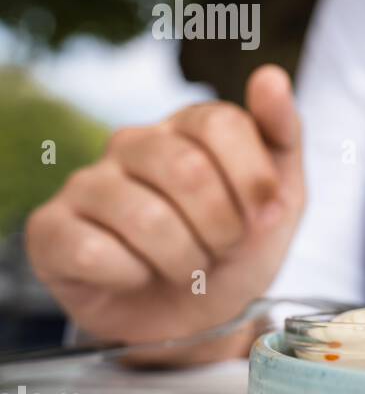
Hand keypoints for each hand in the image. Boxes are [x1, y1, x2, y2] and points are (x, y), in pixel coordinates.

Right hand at [25, 65, 305, 360]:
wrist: (198, 317)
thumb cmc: (235, 250)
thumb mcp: (282, 197)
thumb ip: (282, 134)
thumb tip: (271, 76)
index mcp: (188, 127)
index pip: (221, 123)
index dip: (253, 180)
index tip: (265, 216)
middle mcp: (132, 144)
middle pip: (187, 170)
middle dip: (223, 227)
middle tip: (223, 248)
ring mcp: (87, 184)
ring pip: (145, 218)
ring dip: (185, 260)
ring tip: (186, 267)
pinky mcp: (51, 229)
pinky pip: (94, 251)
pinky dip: (132, 276)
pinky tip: (137, 275)